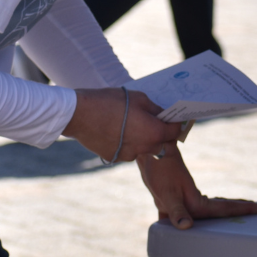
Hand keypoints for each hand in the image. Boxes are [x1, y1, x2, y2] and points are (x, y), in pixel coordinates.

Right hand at [63, 88, 180, 162]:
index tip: (173, 118)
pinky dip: (127, 143)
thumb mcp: (139, 98)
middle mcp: (144, 148)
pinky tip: (116, 130)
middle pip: (161, 143)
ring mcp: (129, 155)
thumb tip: (163, 114)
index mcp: (154, 133)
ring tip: (129, 123)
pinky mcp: (115, 158)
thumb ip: (155, 109)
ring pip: (143, 148)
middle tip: (152, 120)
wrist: (80, 114)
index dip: (176, 123)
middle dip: (159, 133)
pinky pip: (127, 151)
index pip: (175, 132)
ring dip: (142, 139)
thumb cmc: (111, 102)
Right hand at [137, 146, 256, 228]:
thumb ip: (175, 212)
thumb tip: (186, 226)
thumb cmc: (157, 171)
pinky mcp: (187, 197)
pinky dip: (220, 203)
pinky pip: (209, 203)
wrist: (148, 155)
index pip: (219, 212)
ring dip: (232, 209)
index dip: (238, 210)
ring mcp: (188, 205)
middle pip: (220, 213)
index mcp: (189, 209)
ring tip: (251, 207)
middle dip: (240, 212)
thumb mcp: (166, 191)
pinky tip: (228, 204)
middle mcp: (190, 210)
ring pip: (216, 209)